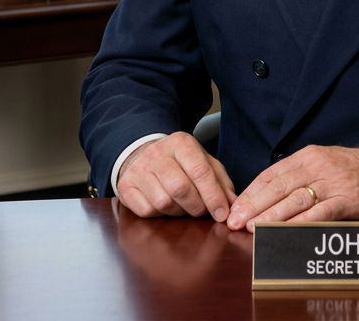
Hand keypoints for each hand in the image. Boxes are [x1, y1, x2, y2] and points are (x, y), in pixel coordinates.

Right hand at [116, 132, 236, 219]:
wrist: (142, 154)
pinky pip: (147, 211)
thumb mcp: (202, 162)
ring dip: (179, 212)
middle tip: (203, 212)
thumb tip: (233, 203)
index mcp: (181, 143)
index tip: (222, 214)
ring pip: (164, 202)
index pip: (200, 171)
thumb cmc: (179, 162)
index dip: (213, 196)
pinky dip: (160, 215)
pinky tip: (165, 207)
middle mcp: (158, 153)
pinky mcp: (126, 187)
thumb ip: (220, 180)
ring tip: (184, 207)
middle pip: (181, 189)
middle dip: (197, 207)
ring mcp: (139, 169)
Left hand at [226, 142, 358, 231]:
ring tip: (251, 228)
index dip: (251, 191)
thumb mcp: (327, 162)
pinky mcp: (347, 199)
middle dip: (253, 205)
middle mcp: (318, 165)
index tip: (234, 207)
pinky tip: (284, 232)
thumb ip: (302, 174)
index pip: (272, 173)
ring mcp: (333, 182)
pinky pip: (319, 212)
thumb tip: (270, 195)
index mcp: (309, 155)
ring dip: (270, 215)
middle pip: (278, 186)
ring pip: (294, 199)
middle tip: (234, 221)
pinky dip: (299, 223)